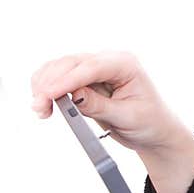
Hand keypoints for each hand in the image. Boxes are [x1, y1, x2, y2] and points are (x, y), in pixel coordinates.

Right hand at [30, 51, 185, 152]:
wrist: (154, 131)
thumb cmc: (150, 122)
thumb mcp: (127, 117)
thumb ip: (99, 105)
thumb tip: (74, 95)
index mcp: (126, 64)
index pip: (91, 67)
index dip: (66, 80)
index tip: (48, 94)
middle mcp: (109, 61)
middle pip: (71, 64)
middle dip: (51, 84)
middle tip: (39, 106)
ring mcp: (95, 68)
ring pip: (60, 68)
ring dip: (45, 86)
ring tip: (41, 110)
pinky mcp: (84, 80)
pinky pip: (59, 78)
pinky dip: (48, 89)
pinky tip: (44, 105)